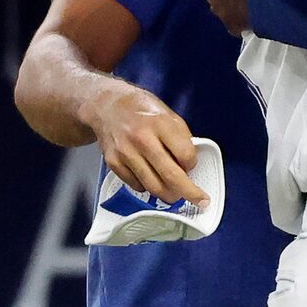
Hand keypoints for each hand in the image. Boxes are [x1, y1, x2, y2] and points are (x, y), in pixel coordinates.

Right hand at [81, 86, 206, 204]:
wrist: (107, 106)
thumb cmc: (141, 111)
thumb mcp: (169, 116)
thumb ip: (182, 139)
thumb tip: (191, 165)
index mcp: (160, 124)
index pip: (185, 155)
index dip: (193, 164)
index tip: (193, 166)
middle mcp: (142, 139)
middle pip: (171, 176)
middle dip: (189, 193)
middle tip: (199, 200)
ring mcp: (125, 153)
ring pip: (153, 186)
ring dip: (169, 195)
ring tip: (176, 194)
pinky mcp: (113, 163)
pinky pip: (136, 185)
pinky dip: (148, 188)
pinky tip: (152, 180)